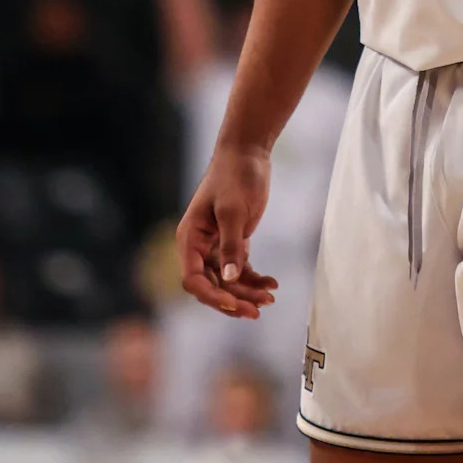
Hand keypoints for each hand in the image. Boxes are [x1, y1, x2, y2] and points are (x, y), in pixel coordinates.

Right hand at [177, 145, 277, 317]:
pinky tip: (272, 284)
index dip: (212, 296)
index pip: (193, 279)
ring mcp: (215, 245)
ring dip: (247, 292)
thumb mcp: (233, 210)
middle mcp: (199, 245)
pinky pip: (240, 269)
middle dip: (233, 299)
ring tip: (270, 297)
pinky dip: (254, 279)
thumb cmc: (235, 175)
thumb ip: (231, 245)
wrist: (248, 152)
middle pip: (211, 285)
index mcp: (190, 238)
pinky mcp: (233, 241)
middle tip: (258, 310)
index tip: (235, 303)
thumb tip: (228, 279)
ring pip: (227, 280)